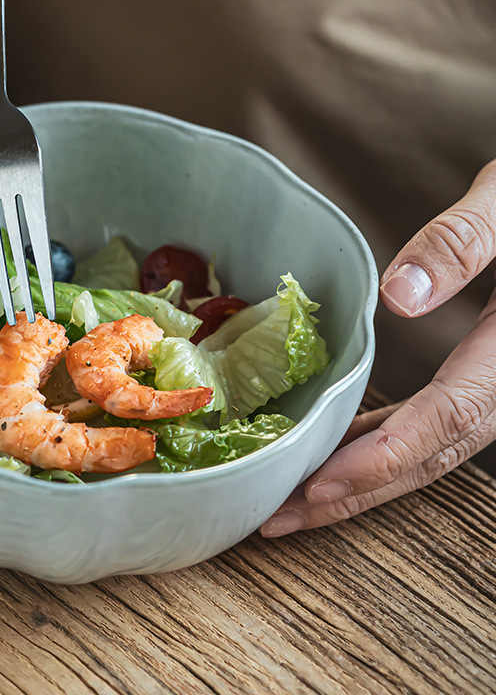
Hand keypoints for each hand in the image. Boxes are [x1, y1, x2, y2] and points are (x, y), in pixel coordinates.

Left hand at [261, 159, 495, 537]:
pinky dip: (388, 439)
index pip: (448, 420)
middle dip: (356, 493)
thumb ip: (467, 239)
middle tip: (282, 518)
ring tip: (297, 497)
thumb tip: (402, 294)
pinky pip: (439, 421)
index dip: (381, 461)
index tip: (316, 490)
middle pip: (434, 455)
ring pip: (434, 448)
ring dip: (365, 476)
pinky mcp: (491, 374)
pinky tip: (346, 445)